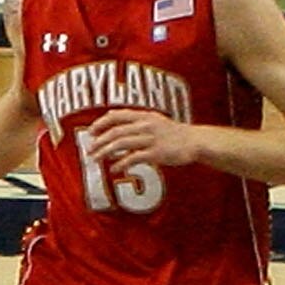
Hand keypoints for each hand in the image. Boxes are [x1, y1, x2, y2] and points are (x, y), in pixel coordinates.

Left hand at [84, 106, 198, 170]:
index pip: (116, 115)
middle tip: (89, 151)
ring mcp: (151, 139)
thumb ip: (134, 120)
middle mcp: (145, 125)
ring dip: (105, 152)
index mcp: (143, 115)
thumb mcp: (154, 120)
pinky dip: (121, 163)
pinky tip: (114, 169)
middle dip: (99, 141)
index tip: (91, 133)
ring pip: (121, 144)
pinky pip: (134, 158)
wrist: (195, 141)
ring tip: (96, 159)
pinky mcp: (157, 153)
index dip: (100, 123)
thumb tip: (111, 121)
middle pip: (115, 131)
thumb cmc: (173, 132)